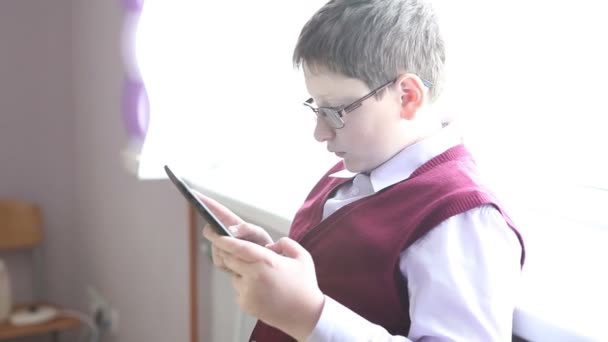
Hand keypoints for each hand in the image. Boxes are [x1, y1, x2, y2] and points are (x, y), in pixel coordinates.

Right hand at [197, 192, 272, 270]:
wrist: (264, 264)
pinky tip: (238, 263)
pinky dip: (228, 264)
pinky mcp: (220, 261)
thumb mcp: (258, 234)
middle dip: (217, 237)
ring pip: (214, 248)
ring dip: (227, 252)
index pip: (215, 209)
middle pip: (209, 231)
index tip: (193, 193)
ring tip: (242, 254)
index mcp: (231, 222)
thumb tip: (229, 230)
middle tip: (228, 240)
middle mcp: (222, 233)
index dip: (204, 201)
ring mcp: (220, 247)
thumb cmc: (263, 245)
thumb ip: (246, 229)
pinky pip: (218, 261)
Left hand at [208, 235, 324, 340]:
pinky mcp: (245, 304)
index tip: (214, 233)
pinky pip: (239, 289)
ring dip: (240, 272)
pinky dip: (245, 286)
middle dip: (228, 253)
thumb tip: (269, 245)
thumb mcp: (303, 257)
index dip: (223, 240)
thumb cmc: (305, 285)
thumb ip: (286, 243)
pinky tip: (263, 290)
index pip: (238, 247)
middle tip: (234, 251)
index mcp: (267, 261)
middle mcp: (254, 276)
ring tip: (262, 278)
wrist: (305, 315)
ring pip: (234, 275)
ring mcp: (248, 292)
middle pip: (229, 259)